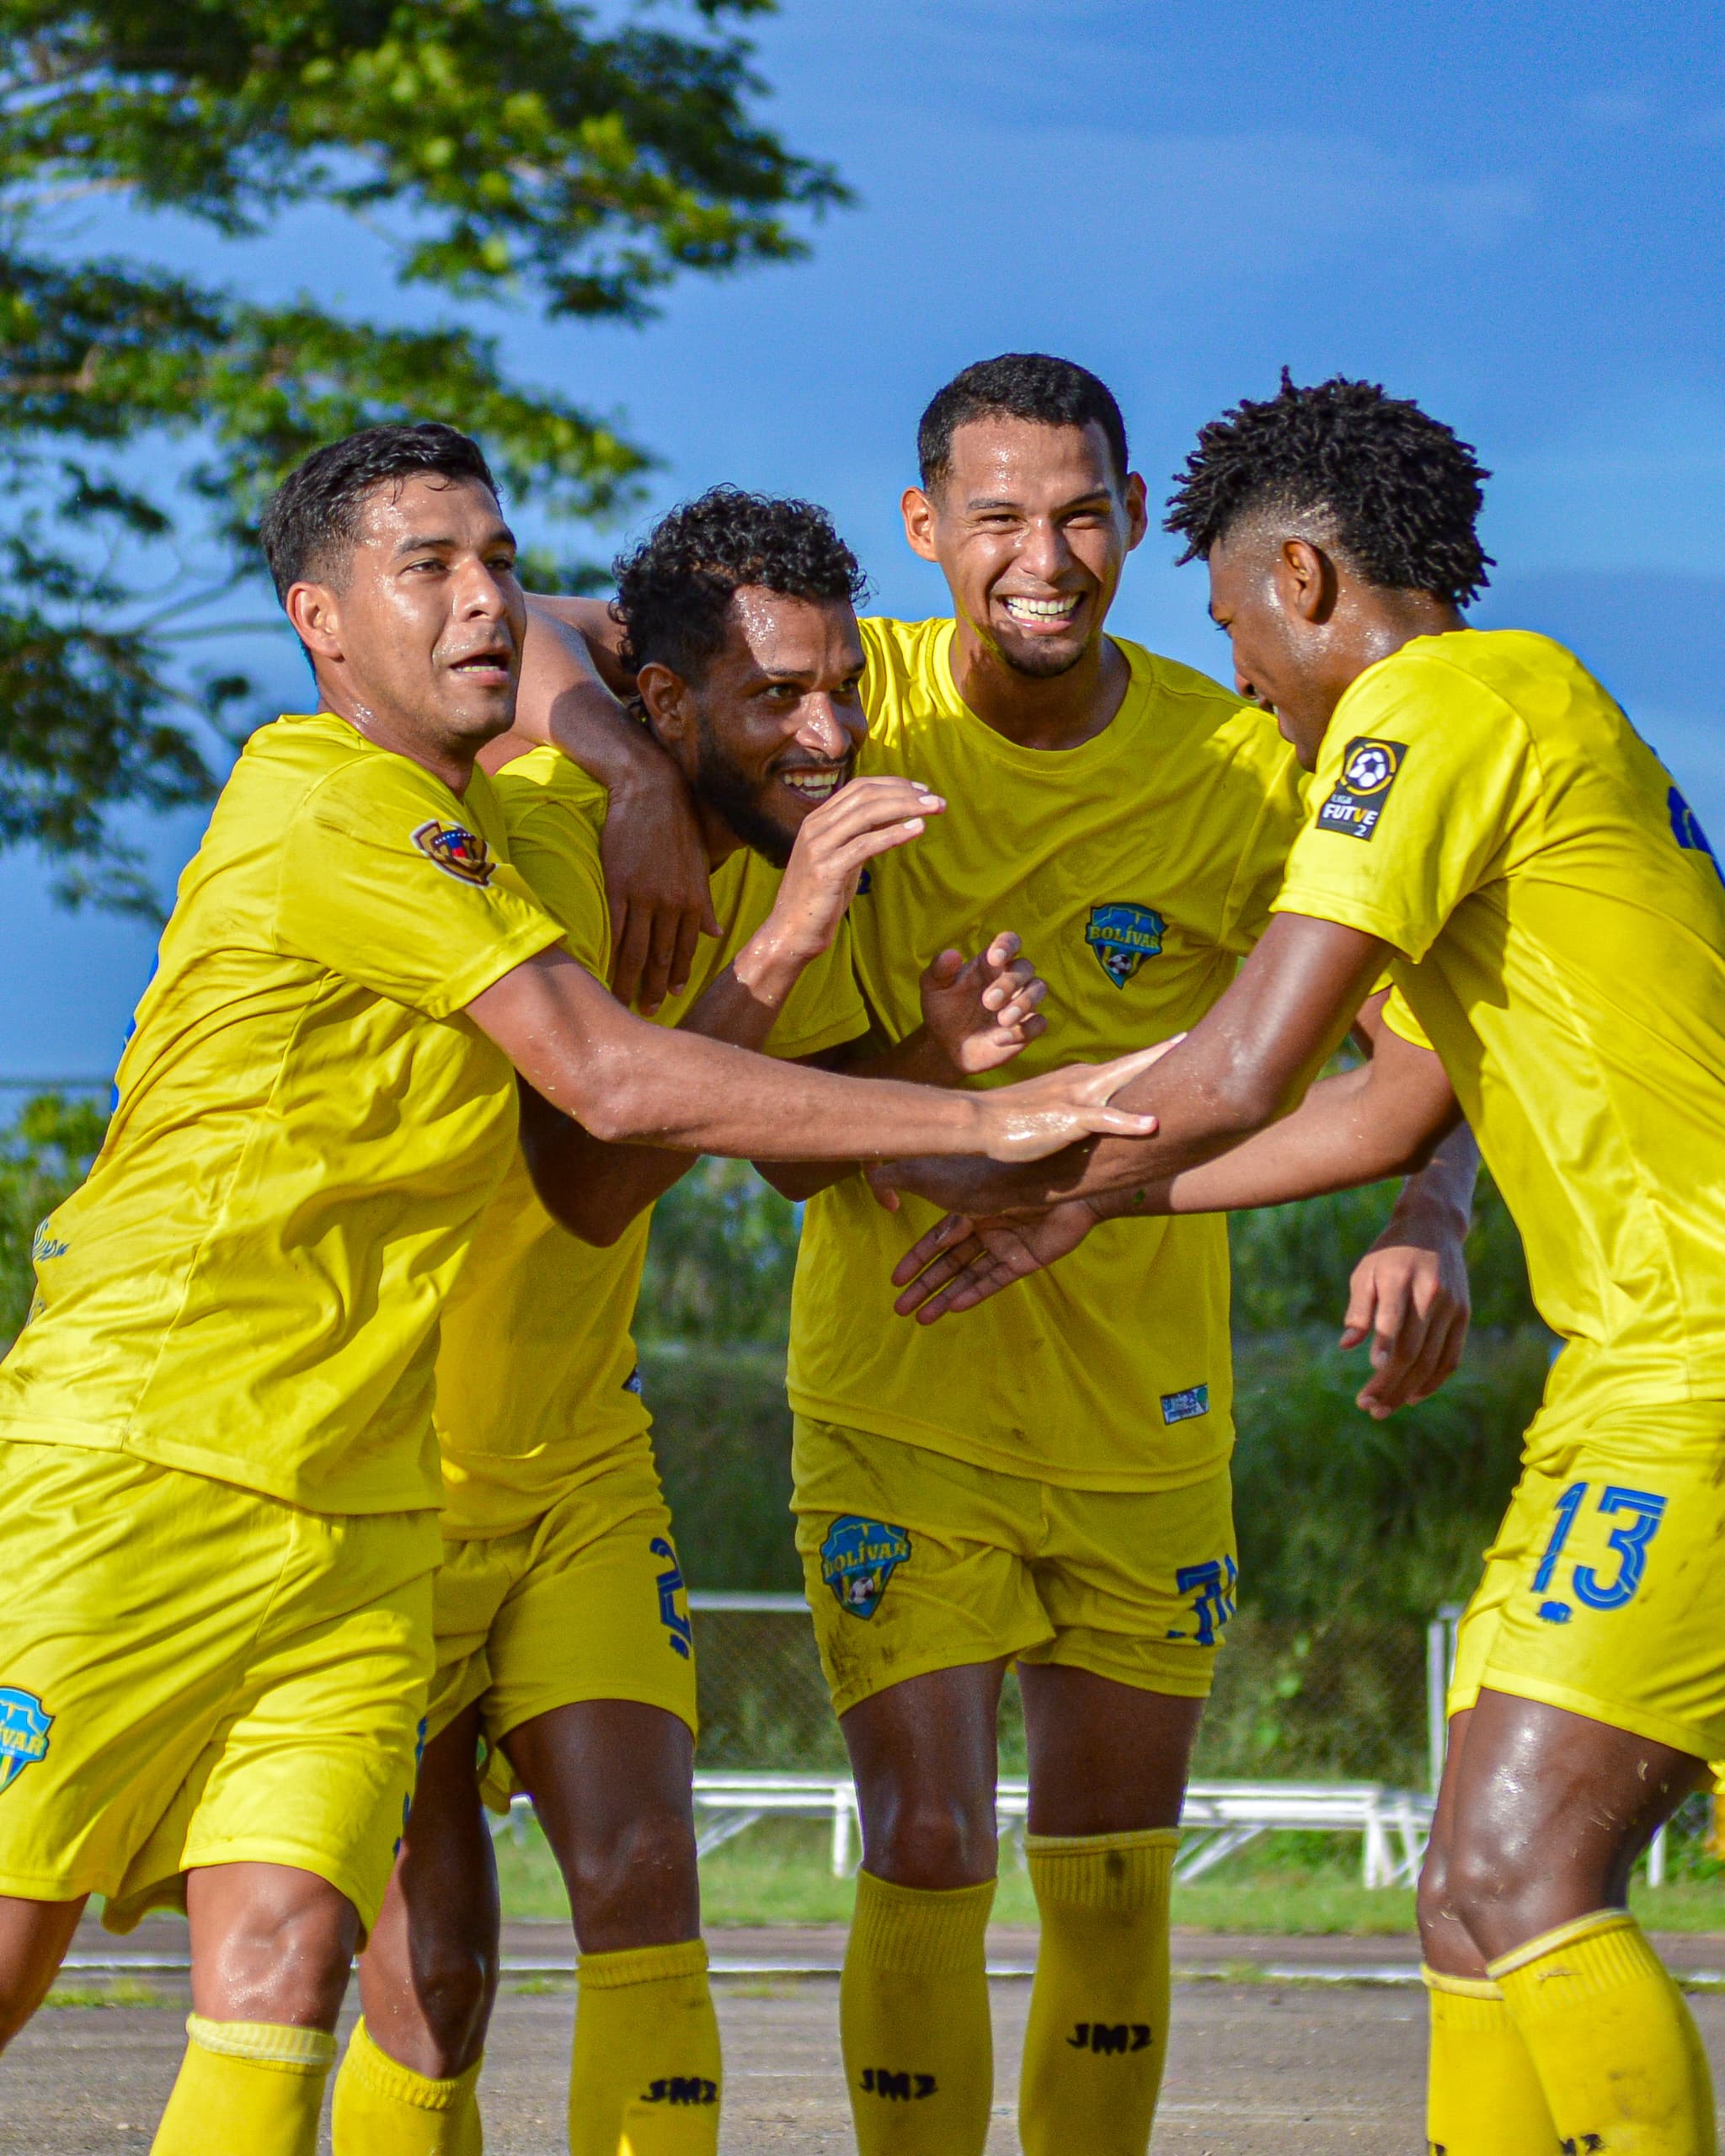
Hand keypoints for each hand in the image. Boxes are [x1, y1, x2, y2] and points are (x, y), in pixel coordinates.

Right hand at [601, 750, 718, 1013]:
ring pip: (636, 949)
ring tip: (624, 1000)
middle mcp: (671, 903)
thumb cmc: (677, 825)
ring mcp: (644, 896)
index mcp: (693, 900)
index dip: (677, 974)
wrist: (651, 791)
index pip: (686, 948)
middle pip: (661, 956)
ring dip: (630, 979)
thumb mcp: (700, 864)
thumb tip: (714, 934)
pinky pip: (615, 928)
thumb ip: (704, 903)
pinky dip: (610, 952)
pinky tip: (605, 969)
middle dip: (654, 987)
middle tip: (647, 1010)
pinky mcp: (618, 885)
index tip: (670, 995)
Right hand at [743, 778, 943, 996]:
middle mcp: (815, 827)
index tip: (921, 790)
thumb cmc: (819, 900)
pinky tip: (918, 829)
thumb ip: (860, 837)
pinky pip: (866, 844)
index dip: (893, 784)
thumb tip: (892, 817)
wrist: (789, 933)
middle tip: (936, 800)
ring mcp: (818, 847)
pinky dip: (895, 833)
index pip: (859, 788)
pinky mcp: (826, 870)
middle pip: (866, 795)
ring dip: (906, 807)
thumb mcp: (841, 860)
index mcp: (817, 820)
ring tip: (934, 809)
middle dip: (905, 793)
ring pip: (867, 813)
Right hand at [888, 1200, 1100, 1323]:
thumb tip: (927, 1237)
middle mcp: (985, 1228)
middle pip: (948, 1263)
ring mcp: (1005, 1246)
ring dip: (945, 1297)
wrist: (1056, 1183)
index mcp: (968, 1208)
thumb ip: (936, 1207)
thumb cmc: (1001, 1177)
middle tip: (901, 1311)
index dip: (915, 1261)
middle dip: (925, 1287)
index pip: (935, 1240)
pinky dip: (975, 1294)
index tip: (896, 1281)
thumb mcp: (955, 1187)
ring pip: (969, 1276)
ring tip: (923, 1319)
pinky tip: (954, 1308)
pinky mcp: (1025, 1260)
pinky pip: (996, 1280)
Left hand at [920, 932, 1046, 1074]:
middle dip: (1010, 982)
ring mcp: (1021, 1002)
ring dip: (1024, 1003)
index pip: (1009, 942)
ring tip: (1002, 1020)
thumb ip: (939, 970)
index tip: (994, 957)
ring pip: (1039, 989)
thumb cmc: (943, 1010)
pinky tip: (1000, 1039)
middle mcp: (1010, 978)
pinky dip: (1025, 1030)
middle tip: (988, 1002)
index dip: (1007, 945)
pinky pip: (1039, 1023)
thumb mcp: (933, 989)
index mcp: (990, 963)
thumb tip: (951, 954)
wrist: (946, 1047)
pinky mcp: (1026, 1028)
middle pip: (1025, 967)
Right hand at [970, 1045, 1162, 1162]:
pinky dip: (1129, 1122)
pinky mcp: (1069, 1121)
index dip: (1150, 1059)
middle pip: (1130, 1063)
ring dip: (1152, 1068)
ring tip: (1181, 1056)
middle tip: (1189, 1038)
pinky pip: (1104, 1120)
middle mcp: (1082, 1082)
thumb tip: (1089, 1120)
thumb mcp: (1046, 1110)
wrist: (977, 1121)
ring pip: (1123, 1079)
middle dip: (1161, 1052)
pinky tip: (1152, 1124)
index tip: (1175, 1049)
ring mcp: (1076, 1099)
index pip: (1121, 1067)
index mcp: (1078, 1079)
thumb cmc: (1009, 1121)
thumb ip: (1071, 1110)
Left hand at [1341, 1211, 1471, 1418]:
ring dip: (1407, 1389)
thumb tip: (1347, 1344)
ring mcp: (1451, 1306)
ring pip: (1431, 1359)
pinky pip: (1451, 1357)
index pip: (1393, 1320)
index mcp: (1400, 1279)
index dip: (1383, 1347)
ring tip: (1383, 1409)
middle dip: (1389, 1383)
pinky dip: (1433, 1381)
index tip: (1370, 1371)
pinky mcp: (1463, 1315)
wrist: (1434, 1228)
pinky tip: (1413, 1396)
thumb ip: (1358, 1307)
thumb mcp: (1366, 1271)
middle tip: (1367, 1407)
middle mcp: (1430, 1294)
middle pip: (1411, 1349)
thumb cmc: (1390, 1254)